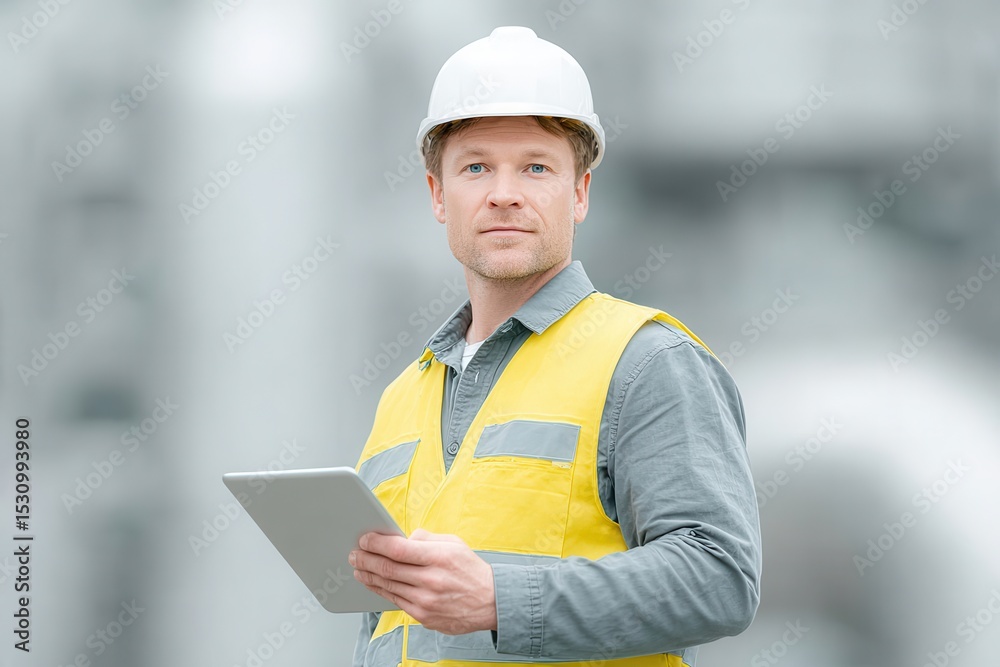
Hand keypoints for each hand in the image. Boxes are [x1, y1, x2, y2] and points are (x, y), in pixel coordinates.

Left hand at [349, 528, 496, 634]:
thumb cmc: (470, 570)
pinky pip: (396, 601)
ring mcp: (426, 601)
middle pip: (388, 569)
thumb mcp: (453, 543)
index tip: (364, 539)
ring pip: (388, 587)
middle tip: (354, 554)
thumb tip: (402, 539)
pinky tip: (375, 584)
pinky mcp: (424, 616)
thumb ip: (425, 538)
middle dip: (366, 560)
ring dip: (369, 576)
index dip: (376, 543)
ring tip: (358, 569)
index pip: (398, 549)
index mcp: (438, 557)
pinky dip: (382, 591)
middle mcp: (431, 580)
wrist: (491, 602)